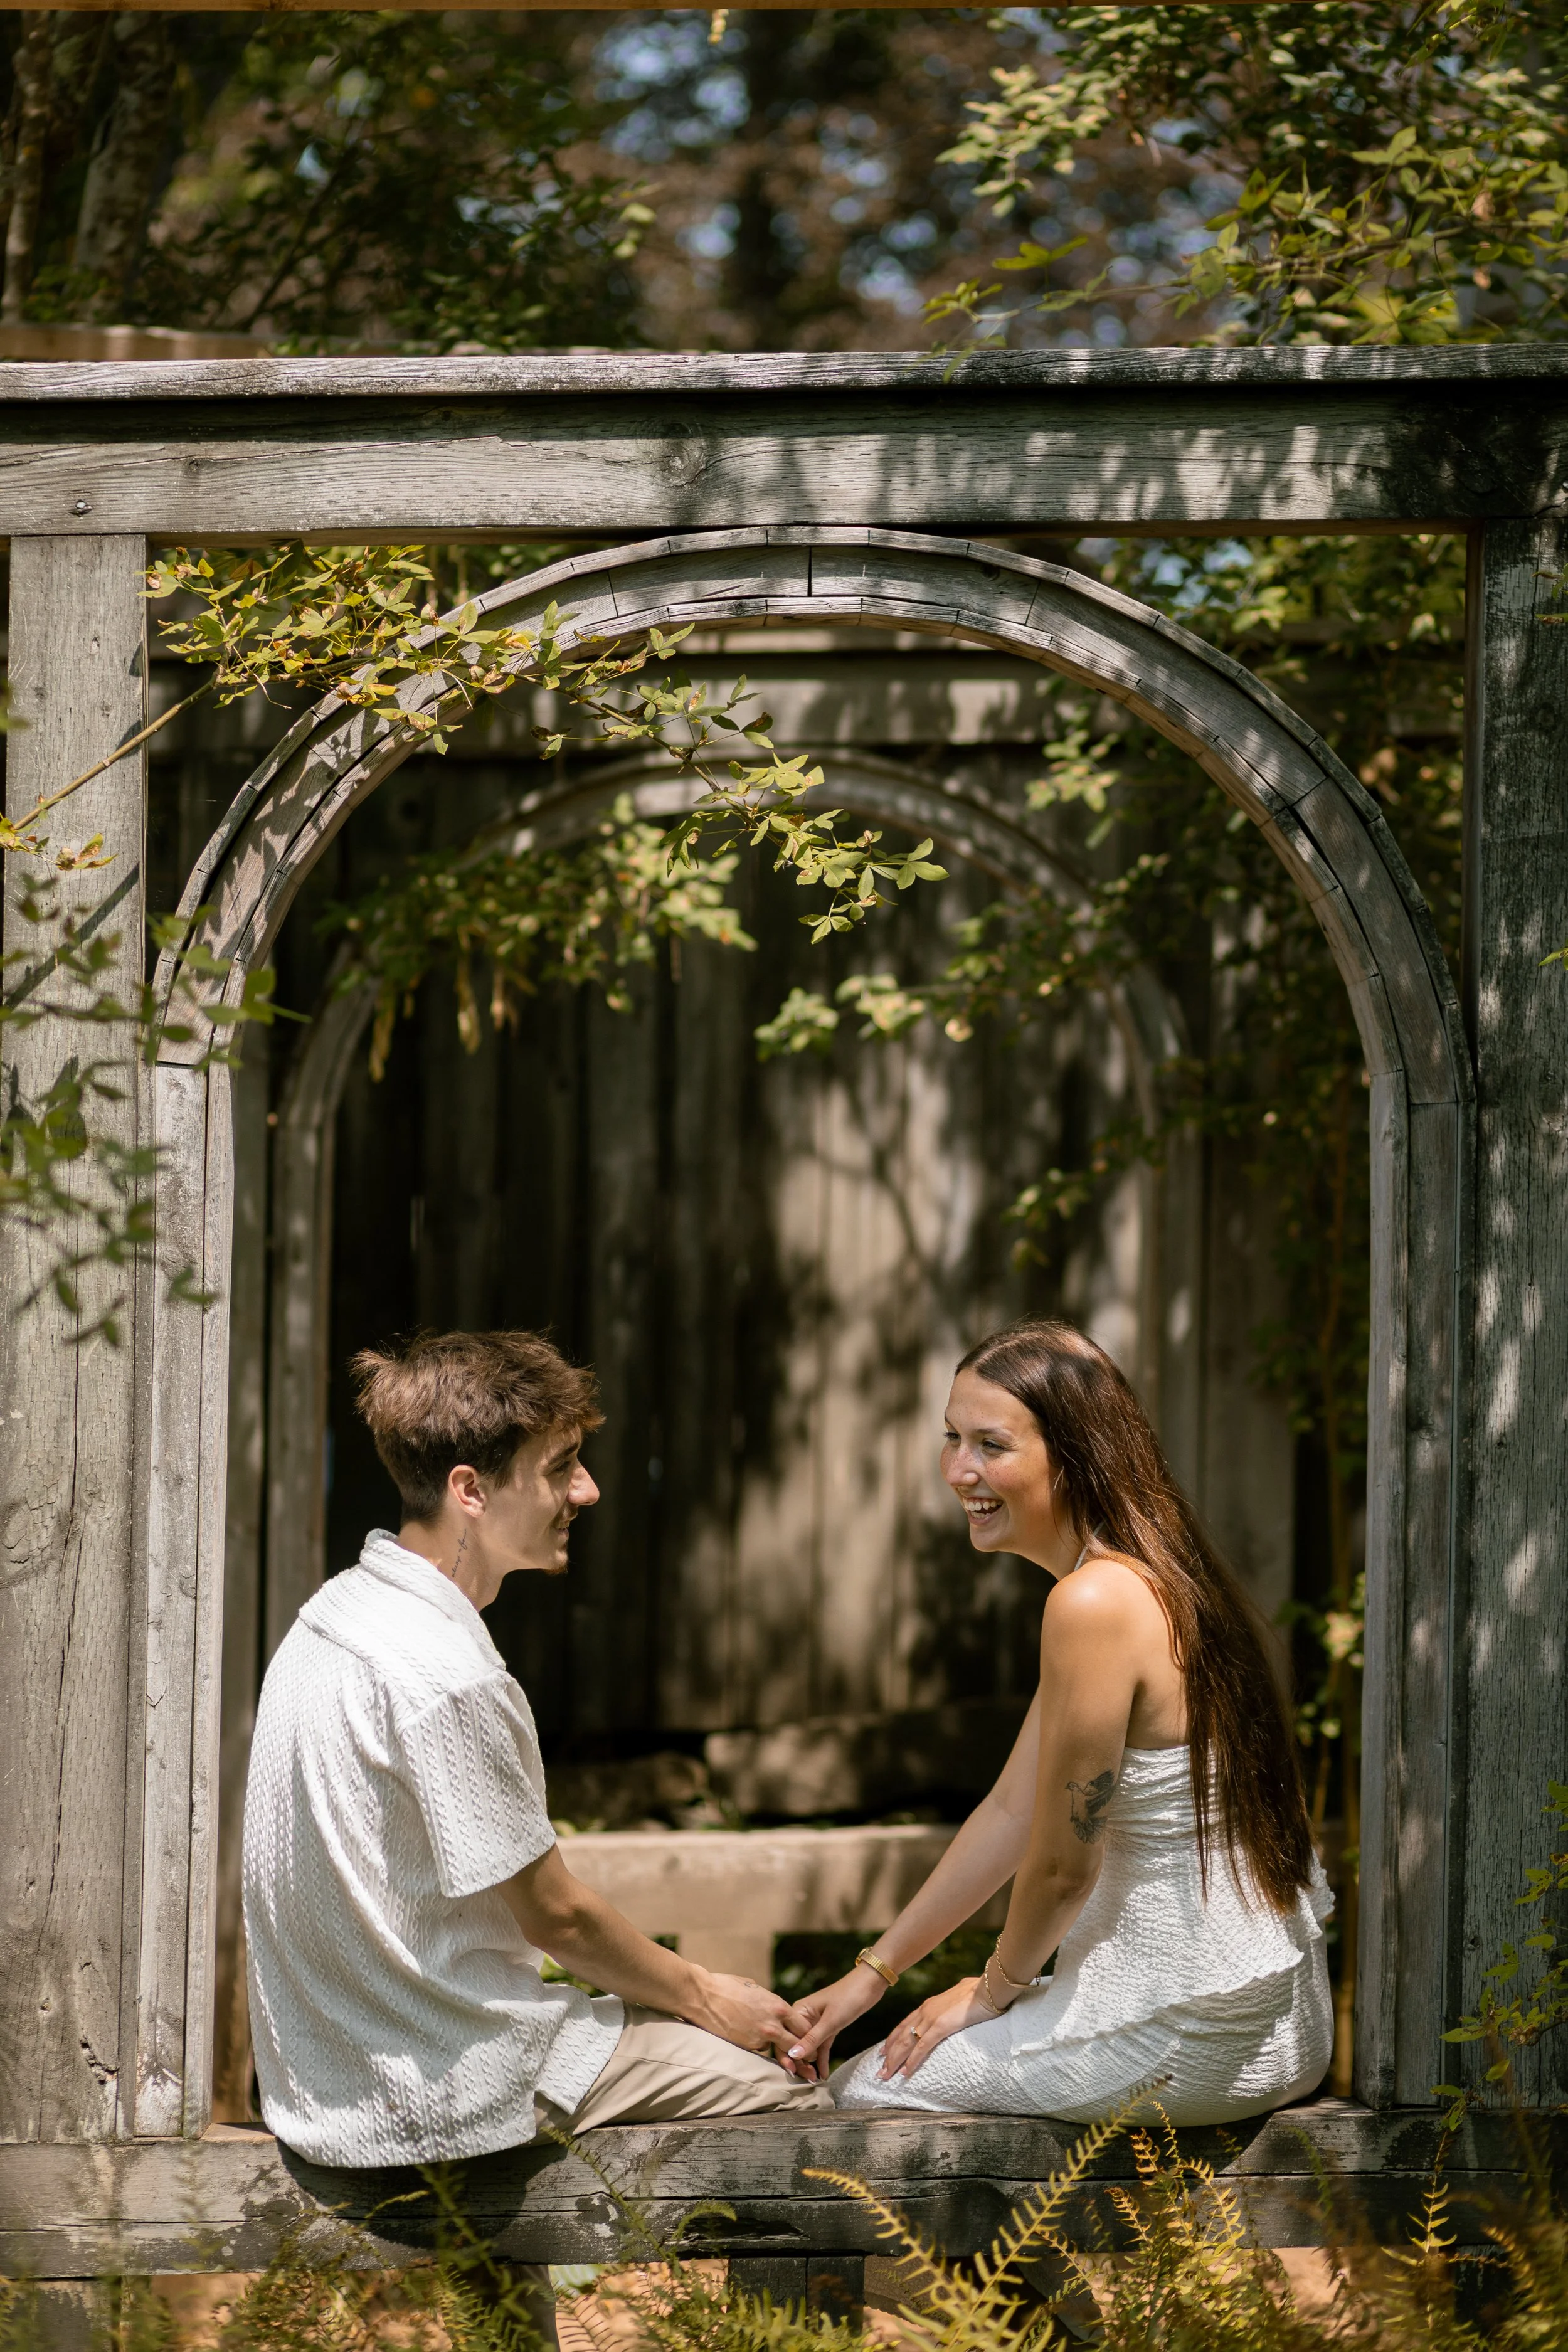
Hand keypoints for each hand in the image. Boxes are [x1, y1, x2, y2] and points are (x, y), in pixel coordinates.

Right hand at [692, 1971, 814, 2068]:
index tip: (811, 2039)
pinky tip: (752, 2041)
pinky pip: (758, 2049)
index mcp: (778, 2006)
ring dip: (779, 2051)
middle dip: (804, 2053)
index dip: (809, 2034)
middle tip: (808, 2061)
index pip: (804, 2026)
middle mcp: (773, 2024)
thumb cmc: (727, 1986)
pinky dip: (758, 2047)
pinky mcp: (746, 2046)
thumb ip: (768, 2002)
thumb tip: (772, 2008)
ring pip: (776, 2049)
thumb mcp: (755, 1988)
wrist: (703, 1996)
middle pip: (797, 2044)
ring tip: (787, 2060)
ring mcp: (759, 2037)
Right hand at [780, 1967, 887, 2080]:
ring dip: (810, 2063)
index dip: (787, 2055)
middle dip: (800, 2062)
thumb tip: (793, 2055)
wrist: (869, 1984)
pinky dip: (821, 2059)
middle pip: (795, 2044)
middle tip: (807, 2079)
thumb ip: (812, 2039)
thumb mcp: (830, 2021)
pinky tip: (823, 2074)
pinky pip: (821, 2046)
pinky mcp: (828, 2027)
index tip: (793, 2073)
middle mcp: (804, 2018)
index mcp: (798, 2011)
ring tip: (813, 2080)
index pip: (786, 2037)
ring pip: (808, 2047)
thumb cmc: (848, 1997)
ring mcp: (816, 2023)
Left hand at [878, 1977, 994, 2080]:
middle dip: (888, 2055)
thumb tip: (954, 2010)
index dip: (892, 2039)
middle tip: (880, 2071)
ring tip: (886, 2075)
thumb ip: (950, 2007)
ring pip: (906, 2042)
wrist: (988, 1988)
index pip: (904, 2025)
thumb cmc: (977, 1993)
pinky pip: (922, 2046)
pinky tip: (906, 2071)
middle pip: (901, 2036)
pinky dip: (912, 2060)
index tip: (883, 2052)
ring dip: (895, 2061)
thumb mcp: (957, 2000)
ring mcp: (931, 2018)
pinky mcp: (941, 2026)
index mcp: (929, 2005)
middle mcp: (925, 2011)